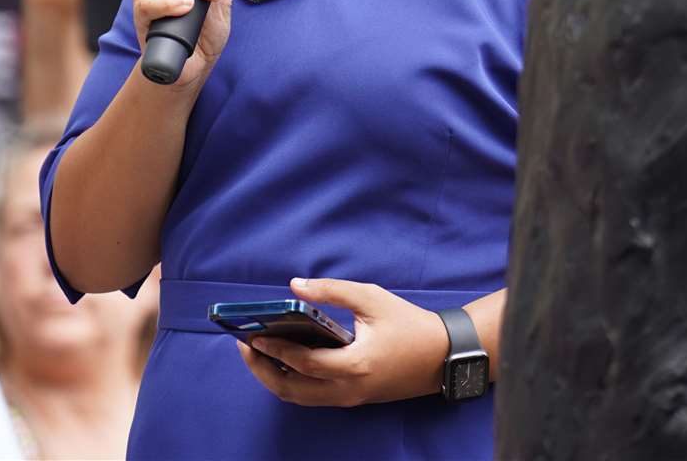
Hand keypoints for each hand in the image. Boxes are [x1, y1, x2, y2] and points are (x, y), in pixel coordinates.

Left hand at [235, 277, 449, 406]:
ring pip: (299, 398)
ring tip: (257, 354)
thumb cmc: (409, 324)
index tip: (252, 334)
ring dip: (273, 378)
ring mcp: (349, 399)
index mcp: (355, 364)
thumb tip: (295, 286)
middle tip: (244, 345)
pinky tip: (282, 362)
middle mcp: (348, 389)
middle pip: (291, 389)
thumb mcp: (372, 299)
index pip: (303, 362)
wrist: (442, 355)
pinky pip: (312, 396)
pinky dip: (292, 382)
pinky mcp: (352, 400)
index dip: (274, 349)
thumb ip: (332, 291)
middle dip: (262, 369)